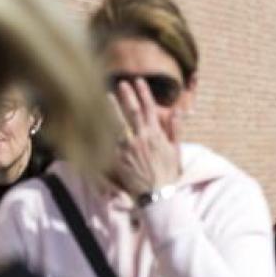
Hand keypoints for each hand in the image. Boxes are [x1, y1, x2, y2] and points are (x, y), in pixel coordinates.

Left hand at [108, 79, 180, 195]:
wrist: (157, 195)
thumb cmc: (167, 174)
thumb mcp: (176, 151)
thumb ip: (175, 130)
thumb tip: (177, 112)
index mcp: (156, 135)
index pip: (150, 108)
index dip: (144, 93)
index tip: (139, 81)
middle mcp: (142, 138)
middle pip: (132, 111)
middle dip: (127, 95)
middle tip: (122, 83)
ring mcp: (128, 148)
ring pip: (118, 123)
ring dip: (112, 107)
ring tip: (106, 95)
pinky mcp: (118, 158)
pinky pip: (109, 140)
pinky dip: (104, 128)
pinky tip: (98, 119)